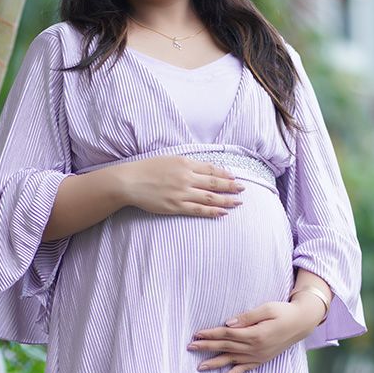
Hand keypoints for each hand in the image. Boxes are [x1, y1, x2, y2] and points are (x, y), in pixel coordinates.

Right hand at [118, 155, 244, 217]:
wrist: (129, 181)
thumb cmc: (146, 169)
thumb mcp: (168, 159)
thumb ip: (185, 163)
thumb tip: (201, 168)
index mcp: (184, 163)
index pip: (211, 169)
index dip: (225, 174)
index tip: (235, 177)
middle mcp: (186, 177)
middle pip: (215, 183)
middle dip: (231, 186)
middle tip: (243, 189)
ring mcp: (182, 193)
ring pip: (210, 197)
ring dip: (226, 200)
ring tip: (238, 203)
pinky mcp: (176, 206)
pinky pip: (198, 210)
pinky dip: (212, 211)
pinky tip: (222, 213)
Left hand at [187, 300, 320, 372]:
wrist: (302, 323)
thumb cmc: (284, 312)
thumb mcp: (267, 308)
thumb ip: (247, 317)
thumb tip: (228, 323)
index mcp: (255, 334)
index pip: (227, 334)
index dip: (211, 334)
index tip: (196, 334)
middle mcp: (255, 348)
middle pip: (226, 347)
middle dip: (207, 347)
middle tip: (190, 348)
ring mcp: (259, 356)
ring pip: (232, 360)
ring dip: (215, 363)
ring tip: (200, 367)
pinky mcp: (262, 359)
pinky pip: (245, 369)